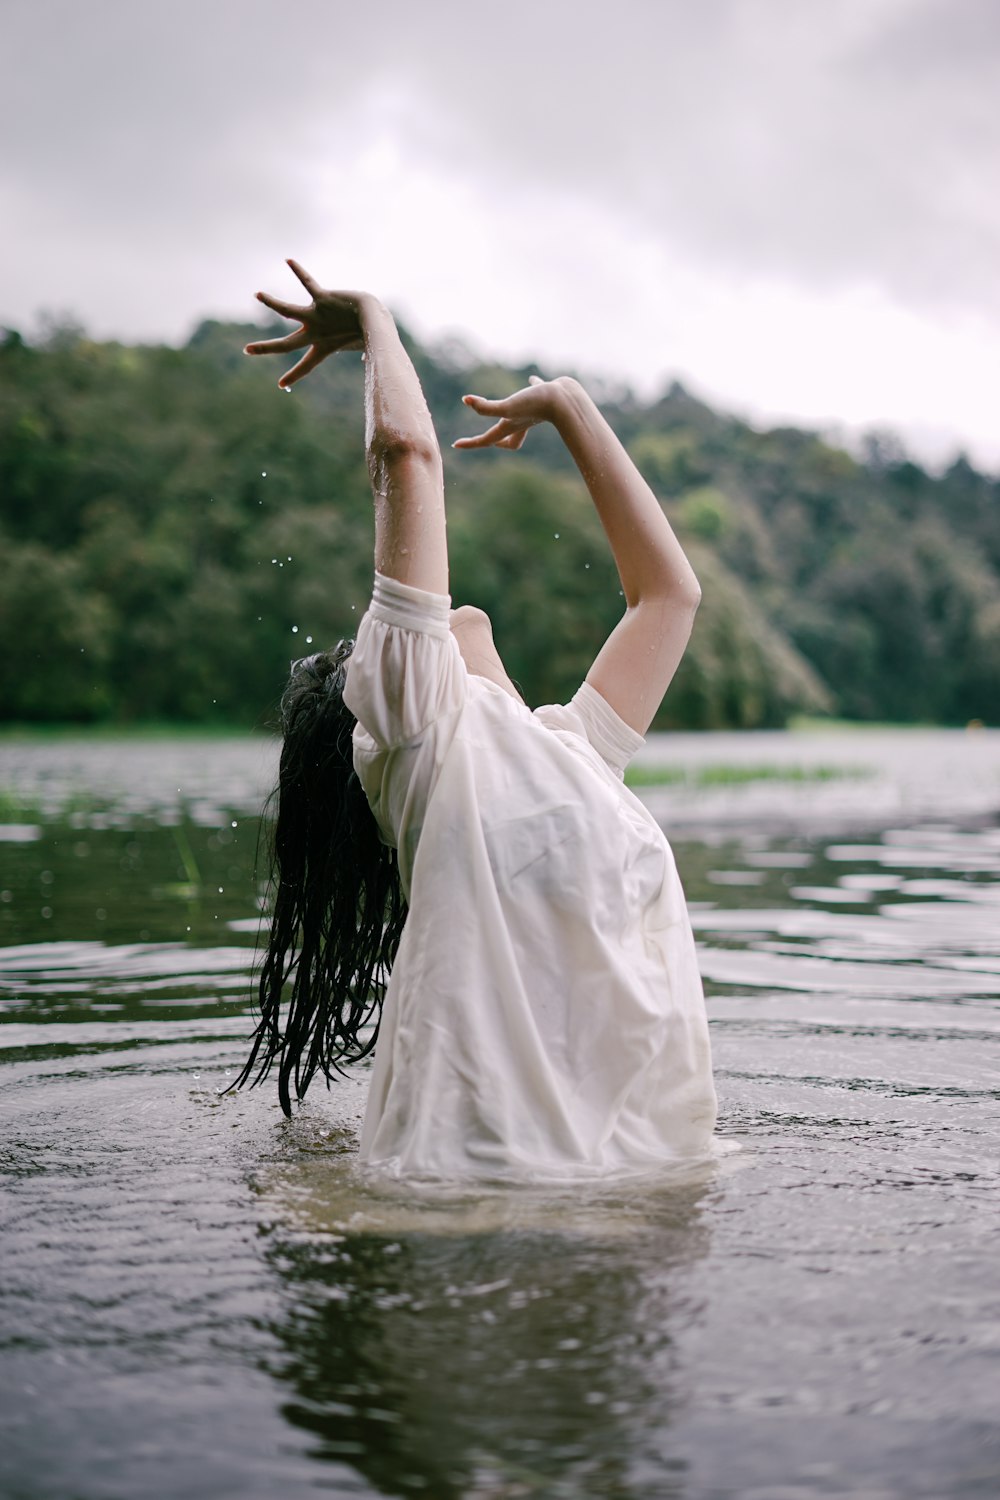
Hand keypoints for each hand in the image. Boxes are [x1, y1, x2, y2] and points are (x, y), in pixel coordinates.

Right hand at [244, 260, 372, 388]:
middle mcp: (315, 332)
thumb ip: (363, 351)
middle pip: (285, 344)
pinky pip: (307, 282)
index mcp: (323, 346)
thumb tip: (370, 358)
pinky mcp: (321, 298)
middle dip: (265, 348)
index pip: (305, 365)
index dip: (293, 376)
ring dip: (272, 302)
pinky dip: (298, 271)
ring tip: (258, 294)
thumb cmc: (371, 332)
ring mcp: (315, 315)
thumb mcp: (362, 344)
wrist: (375, 317)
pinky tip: (288, 260)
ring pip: (287, 310)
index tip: (281, 384)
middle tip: (246, 350)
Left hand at [452, 375, 569, 450]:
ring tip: (507, 408)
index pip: (487, 440)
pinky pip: (536, 392)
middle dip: (495, 439)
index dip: (471, 443)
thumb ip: (486, 407)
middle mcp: (521, 420)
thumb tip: (465, 400)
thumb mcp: (509, 406)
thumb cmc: (538, 405)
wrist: (568, 399)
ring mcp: (534, 410)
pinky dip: (533, 387)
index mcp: (511, 426)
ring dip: (512, 413)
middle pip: (506, 436)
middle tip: (485, 439)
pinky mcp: (545, 396)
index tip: (456, 445)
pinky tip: (532, 379)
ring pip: (521, 416)